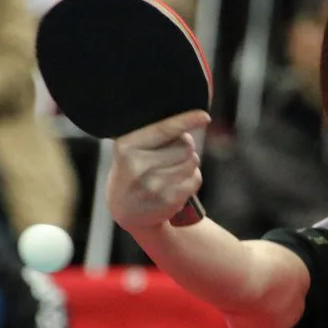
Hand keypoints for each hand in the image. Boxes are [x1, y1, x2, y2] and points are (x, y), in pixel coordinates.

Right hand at [106, 110, 208, 230]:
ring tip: (173, 168)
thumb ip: (153, 135)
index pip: (163, 129)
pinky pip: (195, 179)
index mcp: (126, 147)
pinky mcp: (169, 201)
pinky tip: (176, 182)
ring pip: (192, 162)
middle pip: (185, 145)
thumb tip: (190, 122)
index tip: (204, 116)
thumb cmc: (131, 172)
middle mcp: (138, 166)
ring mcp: (154, 186)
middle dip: (185, 145)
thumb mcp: (129, 149)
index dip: (186, 121)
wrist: (123, 210)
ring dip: (189, 162)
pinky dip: (191, 178)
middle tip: (173, 152)